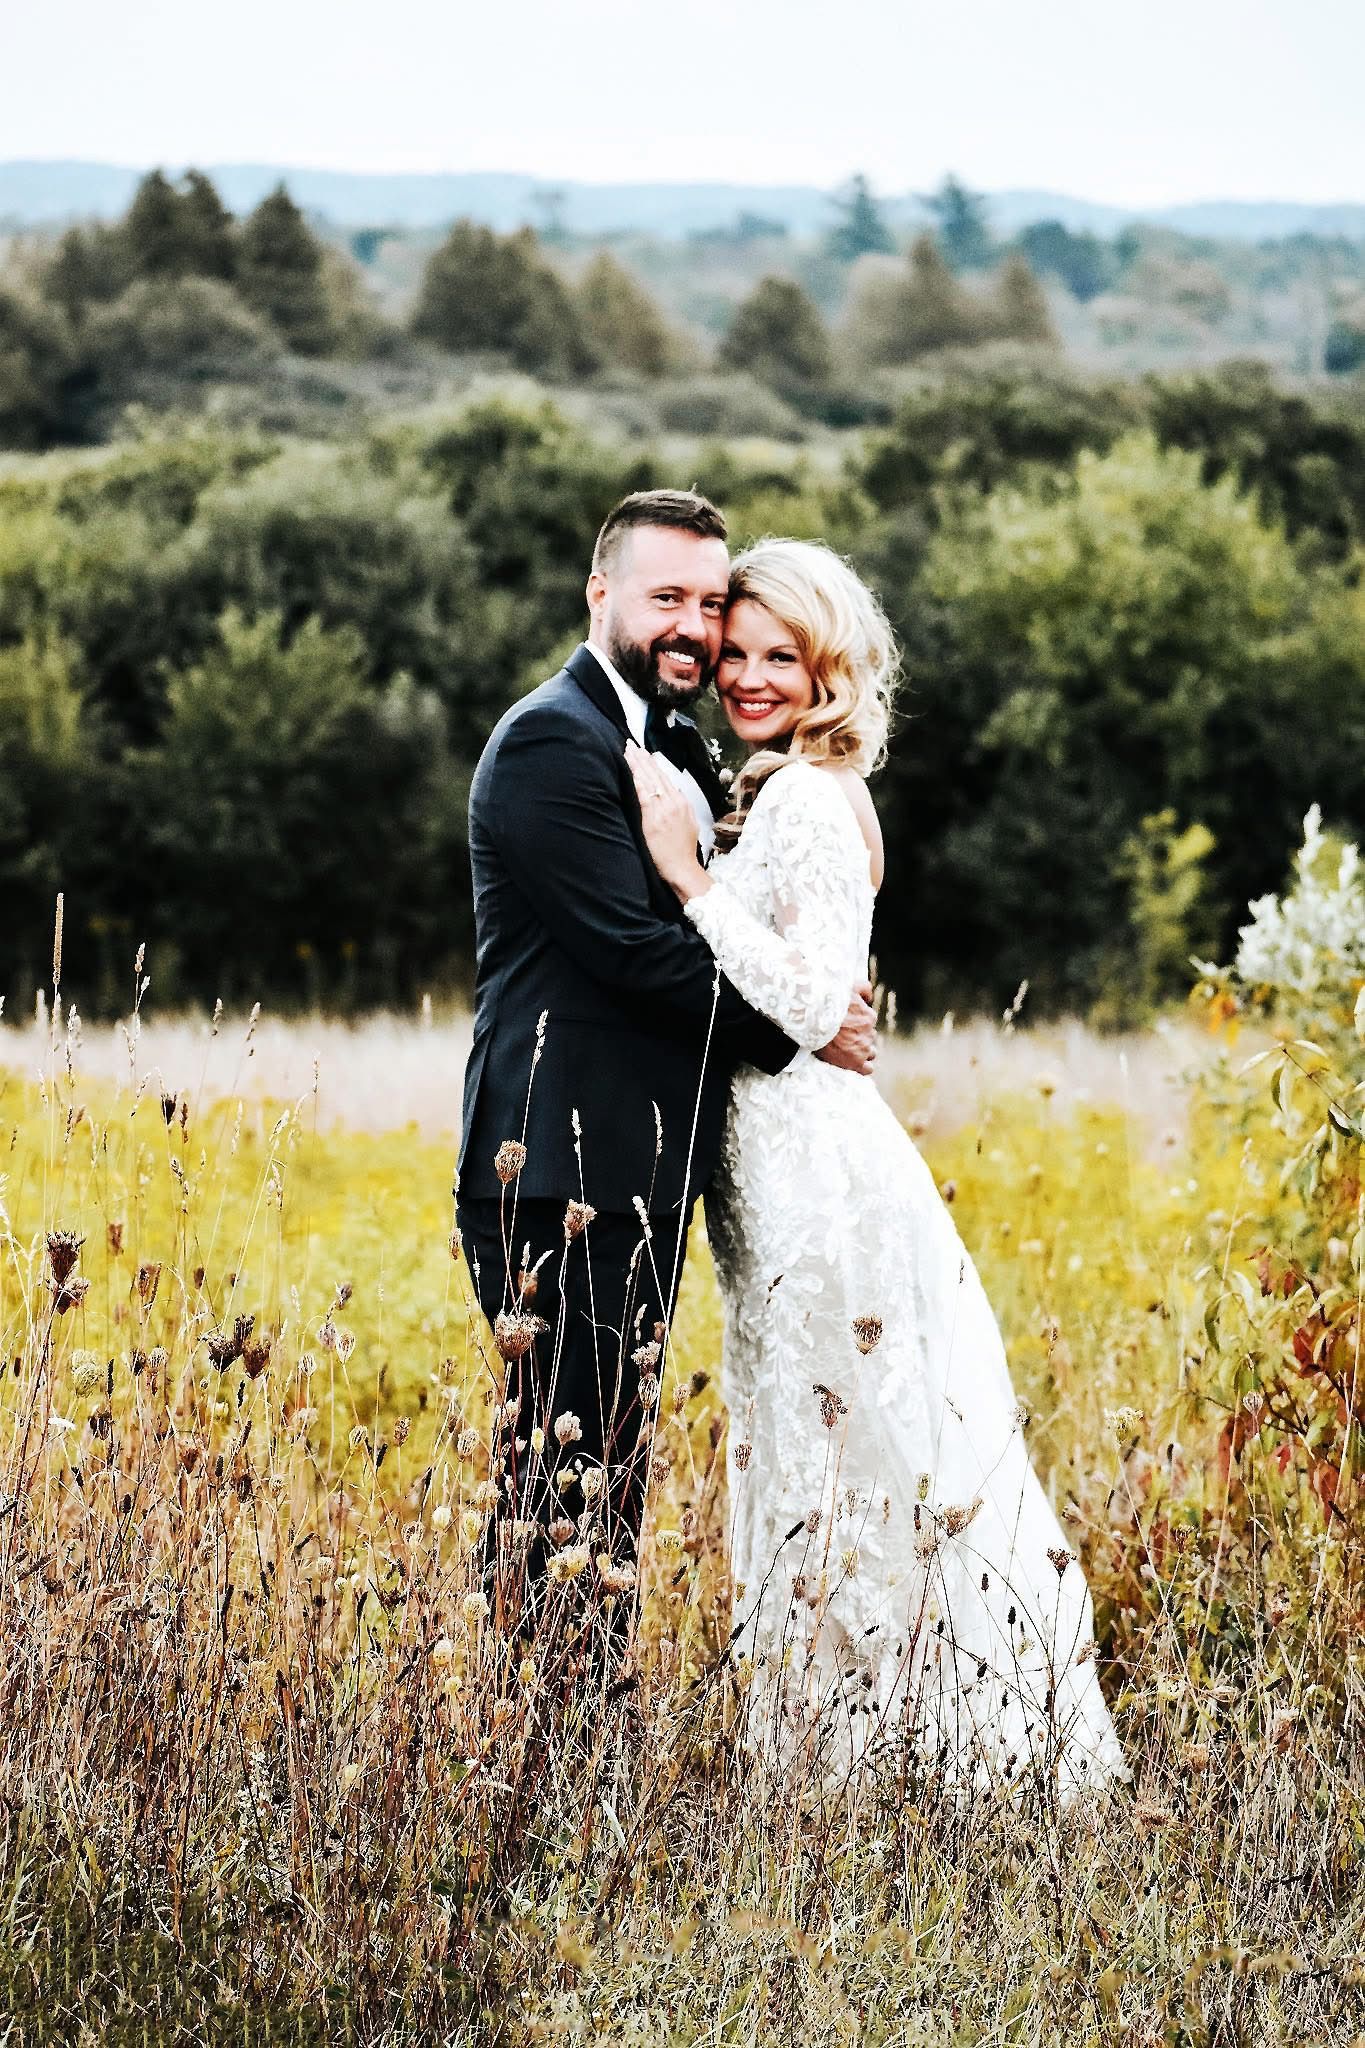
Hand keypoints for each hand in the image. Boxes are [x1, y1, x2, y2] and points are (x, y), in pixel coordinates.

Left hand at [624, 740, 709, 900]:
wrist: (682, 868)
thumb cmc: (682, 852)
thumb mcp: (688, 825)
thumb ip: (678, 809)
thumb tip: (671, 799)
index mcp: (682, 803)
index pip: (665, 777)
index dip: (653, 763)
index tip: (643, 753)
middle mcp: (674, 802)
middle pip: (656, 774)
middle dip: (642, 758)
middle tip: (631, 744)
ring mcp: (665, 809)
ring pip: (650, 780)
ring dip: (637, 764)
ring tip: (627, 751)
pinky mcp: (654, 818)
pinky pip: (644, 794)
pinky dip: (637, 781)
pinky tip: (630, 770)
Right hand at [816, 980, 876, 1074]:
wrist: (815, 1019)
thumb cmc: (830, 1003)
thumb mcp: (851, 988)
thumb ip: (865, 989)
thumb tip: (869, 997)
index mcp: (869, 1017)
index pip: (869, 1021)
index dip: (858, 1023)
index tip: (848, 1024)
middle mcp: (869, 1033)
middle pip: (869, 1037)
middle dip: (859, 1036)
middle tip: (844, 1035)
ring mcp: (863, 1049)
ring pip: (870, 1053)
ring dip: (862, 1051)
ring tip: (848, 1049)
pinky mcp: (854, 1063)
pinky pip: (866, 1069)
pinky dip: (863, 1067)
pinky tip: (854, 1063)